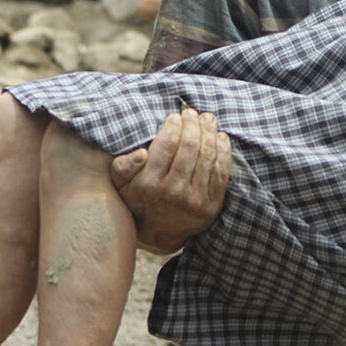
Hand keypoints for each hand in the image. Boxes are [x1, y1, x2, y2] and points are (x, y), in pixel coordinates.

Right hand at [111, 108, 230, 252]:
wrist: (159, 232)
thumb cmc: (139, 198)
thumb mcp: (121, 184)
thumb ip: (124, 166)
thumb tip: (142, 152)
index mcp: (150, 184)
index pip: (167, 145)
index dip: (174, 126)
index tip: (176, 116)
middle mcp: (173, 193)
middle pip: (190, 147)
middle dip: (193, 125)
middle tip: (193, 113)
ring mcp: (195, 200)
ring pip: (207, 156)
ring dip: (209, 132)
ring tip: (207, 119)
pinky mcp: (212, 205)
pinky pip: (221, 171)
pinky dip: (223, 150)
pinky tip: (220, 137)